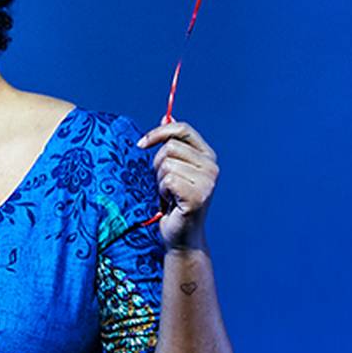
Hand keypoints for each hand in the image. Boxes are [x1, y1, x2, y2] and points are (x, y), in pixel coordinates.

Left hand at [137, 119, 219, 249]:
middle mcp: (212, 167)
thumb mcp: (172, 169)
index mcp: (207, 156)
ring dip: (159, 182)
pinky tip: (170, 203)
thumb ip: (172, 145)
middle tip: (164, 185)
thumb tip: (167, 116)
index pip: (182, 129)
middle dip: (157, 166)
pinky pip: (167, 181)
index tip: (140, 145)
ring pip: (166, 165)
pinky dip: (162, 192)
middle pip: (169, 147)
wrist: (181, 236)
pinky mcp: (198, 196)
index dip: (158, 132)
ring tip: (168, 195)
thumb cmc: (173, 201)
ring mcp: (208, 182)